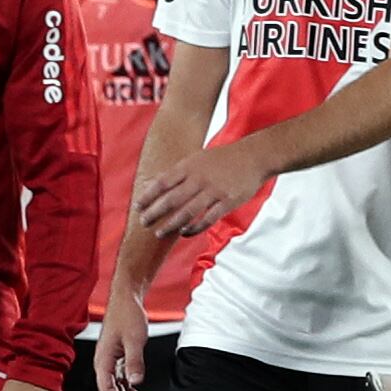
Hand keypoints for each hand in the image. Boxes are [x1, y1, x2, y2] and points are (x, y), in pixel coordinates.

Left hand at [134, 138, 272, 240]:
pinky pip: (208, 218)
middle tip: (143, 222)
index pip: (162, 182)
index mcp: (190, 166)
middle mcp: (199, 179)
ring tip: (159, 232)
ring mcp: (214, 191)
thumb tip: (154, 182)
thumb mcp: (197, 158)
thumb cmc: (223, 159)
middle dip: (155, 212)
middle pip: (171, 199)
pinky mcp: (227, 202)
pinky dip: (194, 227)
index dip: (148, 196)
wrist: (253, 157)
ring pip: (187, 211)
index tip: (137, 206)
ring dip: (171, 224)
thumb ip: (178, 172)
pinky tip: (184, 233)